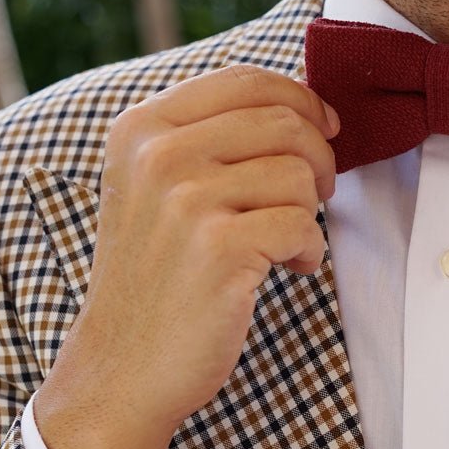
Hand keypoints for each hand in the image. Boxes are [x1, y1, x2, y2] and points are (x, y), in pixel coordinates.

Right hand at [35, 64, 340, 448]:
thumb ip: (206, 141)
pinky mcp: (219, 247)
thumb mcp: (155, 190)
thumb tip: (302, 107)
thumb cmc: (155, 280)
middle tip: (315, 197)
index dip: (303, 100)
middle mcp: (158, 154)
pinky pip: (302, 225)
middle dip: (319, 160)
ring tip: (285, 244)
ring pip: (300, 175)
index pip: (245, 81)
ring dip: (310, 213)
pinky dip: (308, 252)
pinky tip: (286, 270)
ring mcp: (186, 200)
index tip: (326, 130)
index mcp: (141, 128)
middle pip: (285, 122)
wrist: (122, 368)